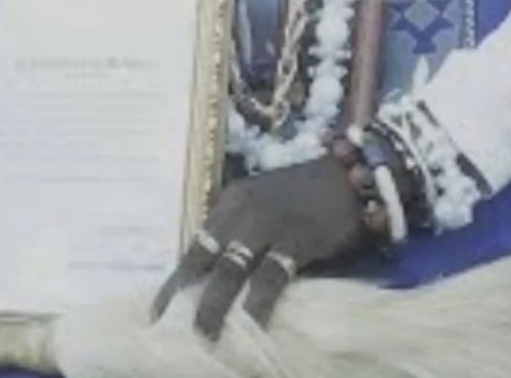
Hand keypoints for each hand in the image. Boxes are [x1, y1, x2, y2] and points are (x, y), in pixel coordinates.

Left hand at [152, 154, 367, 339]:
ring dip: (214, 306)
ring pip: (231, 269)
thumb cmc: (309, 196)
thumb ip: (244, 234)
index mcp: (232, 200)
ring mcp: (269, 222)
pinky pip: (270, 277)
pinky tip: (252, 327)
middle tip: (169, 330)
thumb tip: (219, 280)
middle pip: (205, 257)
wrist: (355, 174)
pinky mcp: (298, 238)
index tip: (156, 311)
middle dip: (184, 296)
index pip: (196, 243)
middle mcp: (243, 209)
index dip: (176, 280)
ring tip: (203, 336)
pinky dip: (258, 305)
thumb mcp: (266, 206)